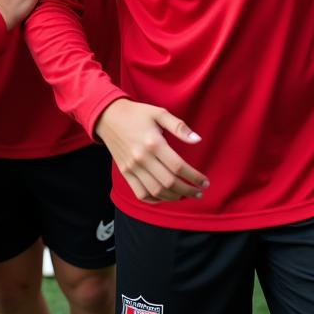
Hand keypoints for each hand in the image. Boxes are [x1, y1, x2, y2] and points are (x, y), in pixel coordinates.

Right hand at [95, 98, 209, 202]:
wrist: (109, 117)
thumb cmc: (137, 114)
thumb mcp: (159, 113)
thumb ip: (179, 127)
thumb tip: (198, 139)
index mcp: (154, 143)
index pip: (178, 166)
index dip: (194, 177)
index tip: (204, 182)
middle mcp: (142, 158)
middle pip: (169, 182)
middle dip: (188, 190)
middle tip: (199, 192)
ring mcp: (132, 167)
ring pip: (156, 191)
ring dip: (174, 197)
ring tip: (185, 195)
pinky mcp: (125, 173)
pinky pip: (140, 193)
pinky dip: (154, 200)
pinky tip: (165, 197)